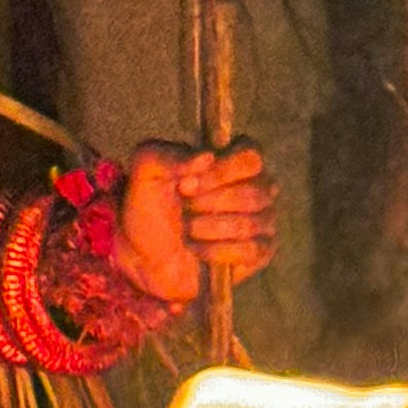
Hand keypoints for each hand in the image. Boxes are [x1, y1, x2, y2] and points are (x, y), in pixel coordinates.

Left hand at [117, 141, 275, 305]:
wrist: (144, 252)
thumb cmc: (150, 205)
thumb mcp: (145, 171)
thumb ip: (168, 155)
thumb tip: (207, 156)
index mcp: (235, 159)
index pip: (251, 157)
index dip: (220, 172)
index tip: (185, 185)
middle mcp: (258, 186)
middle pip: (252, 192)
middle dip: (207, 205)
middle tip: (183, 209)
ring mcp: (263, 220)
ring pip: (249, 224)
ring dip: (207, 229)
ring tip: (187, 229)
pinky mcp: (261, 251)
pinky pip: (251, 251)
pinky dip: (216, 252)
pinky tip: (197, 249)